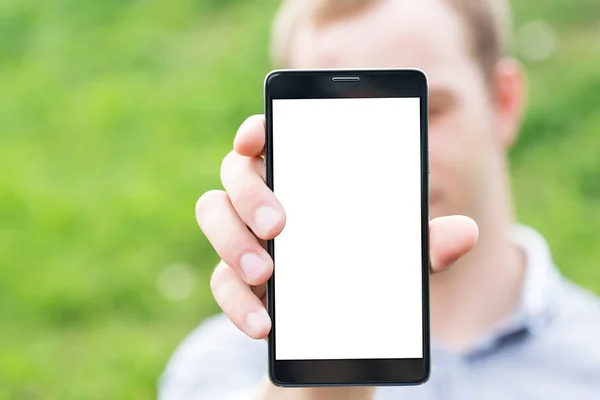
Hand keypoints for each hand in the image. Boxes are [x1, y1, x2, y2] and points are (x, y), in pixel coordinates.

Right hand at [197, 115, 478, 338]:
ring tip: (267, 272)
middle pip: (235, 172)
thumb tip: (465, 234)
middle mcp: (266, 198)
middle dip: (250, 193)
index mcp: (303, 177)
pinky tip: (263, 322)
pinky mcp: (237, 280)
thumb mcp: (400, 258)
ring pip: (213, 216)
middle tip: (279, 224)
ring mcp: (245, 237)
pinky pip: (221, 282)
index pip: (272, 137)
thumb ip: (423, 244)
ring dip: (233, 243)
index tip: (258, 136)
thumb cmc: (370, 271)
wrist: (346, 330)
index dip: (258, 129)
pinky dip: (238, 302)